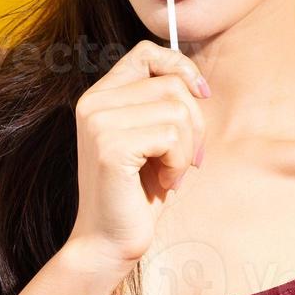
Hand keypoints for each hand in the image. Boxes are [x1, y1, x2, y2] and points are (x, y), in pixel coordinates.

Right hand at [64, 40, 208, 275]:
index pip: (146, 52)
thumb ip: (163, 105)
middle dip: (194, 123)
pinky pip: (171, 136)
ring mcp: (98, 122)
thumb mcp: (153, 139)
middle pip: (171, 84)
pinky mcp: (110, 146)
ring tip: (169, 173)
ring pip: (176, 109)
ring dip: (186, 148)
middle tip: (185, 159)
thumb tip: (197, 84)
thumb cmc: (138, 193)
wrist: (108, 242)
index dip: (180, 67)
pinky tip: (163, 182)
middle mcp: (93, 103)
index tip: (201, 94)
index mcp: (101, 96)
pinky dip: (178, 163)